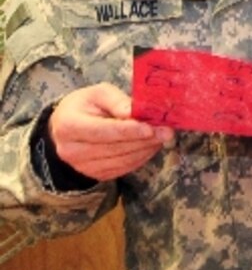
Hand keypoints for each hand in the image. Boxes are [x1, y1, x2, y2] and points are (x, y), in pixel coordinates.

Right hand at [47, 83, 171, 180]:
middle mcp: (71, 150)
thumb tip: (135, 112)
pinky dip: (142, 157)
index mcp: (68, 126)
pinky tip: (149, 145)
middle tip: (167, 131)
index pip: (102, 131)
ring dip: (146, 148)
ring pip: (123, 160)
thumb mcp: (97, 94)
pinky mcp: (97, 175)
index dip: (128, 131)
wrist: (67, 128)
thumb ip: (117, 101)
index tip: (150, 128)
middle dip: (144, 139)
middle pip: (115, 148)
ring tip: (161, 135)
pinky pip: (125, 168)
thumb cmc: (85, 107)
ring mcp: (83, 166)